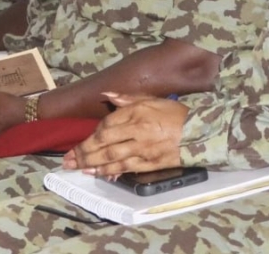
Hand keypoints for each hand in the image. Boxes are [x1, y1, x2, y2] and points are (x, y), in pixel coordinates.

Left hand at [63, 93, 187, 176]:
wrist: (200, 132)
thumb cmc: (175, 114)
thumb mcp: (152, 99)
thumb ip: (127, 98)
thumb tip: (106, 94)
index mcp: (137, 112)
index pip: (107, 124)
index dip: (91, 135)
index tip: (80, 142)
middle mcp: (138, 131)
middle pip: (104, 142)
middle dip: (84, 151)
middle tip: (68, 160)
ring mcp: (144, 149)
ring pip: (112, 157)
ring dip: (92, 163)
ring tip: (77, 167)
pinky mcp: (151, 163)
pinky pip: (126, 168)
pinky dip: (110, 171)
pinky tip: (98, 173)